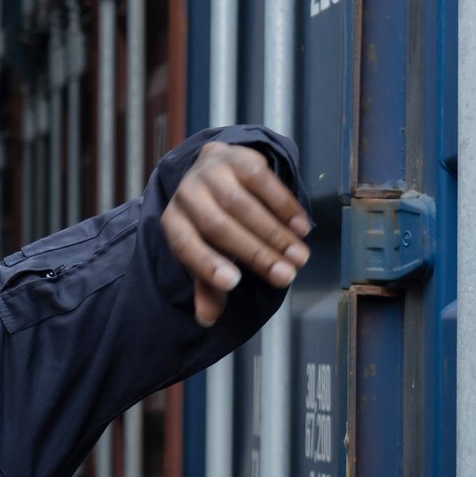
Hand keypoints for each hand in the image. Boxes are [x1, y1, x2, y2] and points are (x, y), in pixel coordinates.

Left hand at [161, 141, 312, 325]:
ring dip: (275, 233)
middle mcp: (187, 194)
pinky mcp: (239, 157)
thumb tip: (207, 319)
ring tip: (299, 256)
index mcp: (173, 222)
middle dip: (255, 254)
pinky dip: (284, 206)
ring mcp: (211, 172)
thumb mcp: (205, 250)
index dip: (207, 265)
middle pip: (219, 227)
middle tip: (286, 276)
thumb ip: (207, 283)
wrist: (217, 168)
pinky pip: (263, 180)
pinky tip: (301, 227)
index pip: (185, 245)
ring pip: (242, 205)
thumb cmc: (211, 221)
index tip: (233, 284)